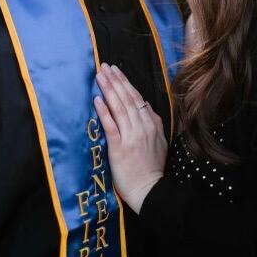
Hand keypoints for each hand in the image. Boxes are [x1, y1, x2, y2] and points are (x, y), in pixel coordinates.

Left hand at [94, 63, 166, 213]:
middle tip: (104, 66)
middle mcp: (143, 126)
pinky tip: (97, 99)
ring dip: (109, 89)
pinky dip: (104, 111)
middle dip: (115, 80)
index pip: (137, 98)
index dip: (125, 82)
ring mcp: (131, 136)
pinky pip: (111, 125)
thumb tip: (144, 107)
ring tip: (100, 75)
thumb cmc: (153, 168)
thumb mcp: (160, 142)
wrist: (150, 190)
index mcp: (152, 124)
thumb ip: (152, 124)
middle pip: (127, 98)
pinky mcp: (120, 147)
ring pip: (119, 107)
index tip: (116, 71)